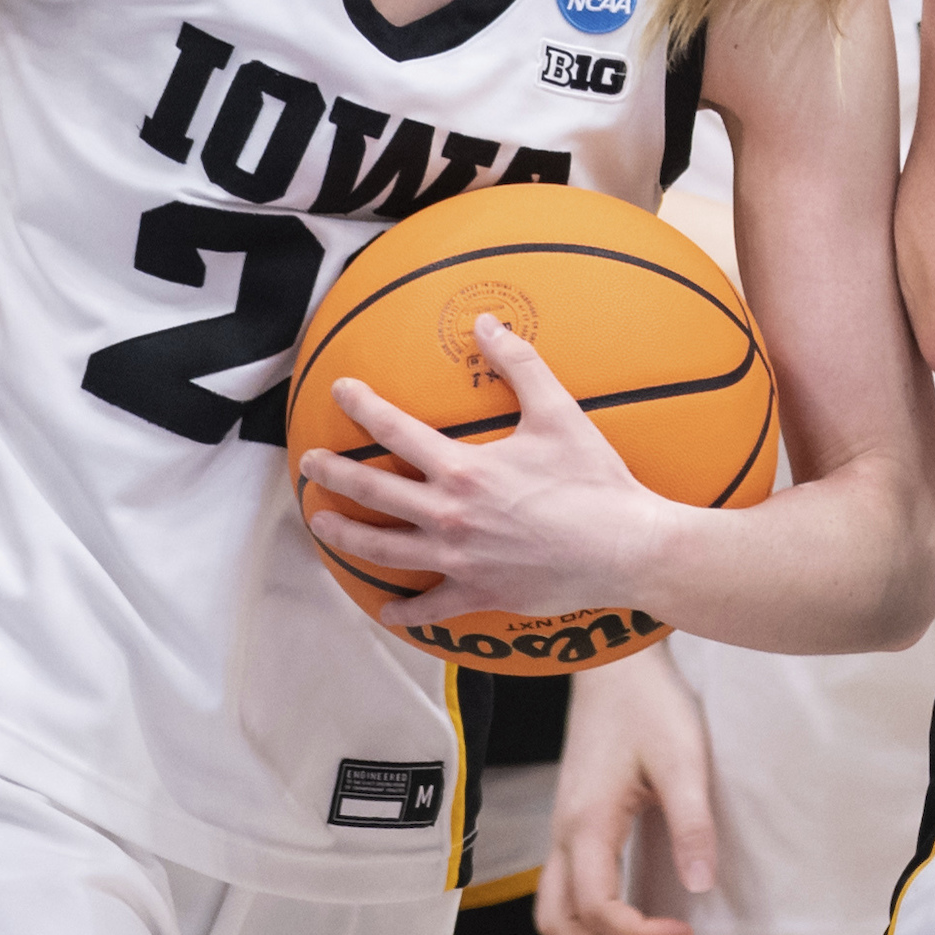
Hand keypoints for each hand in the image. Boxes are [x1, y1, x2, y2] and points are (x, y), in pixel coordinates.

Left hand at [293, 314, 669, 632]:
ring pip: (383, 550)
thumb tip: (488, 324)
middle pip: (372, 492)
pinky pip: (429, 608)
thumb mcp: (559, 413)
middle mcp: (450, 515)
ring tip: (321, 526)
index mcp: (463, 469)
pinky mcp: (478, 593)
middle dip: (332, 476)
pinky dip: (404, 610)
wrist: (625, 548)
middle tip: (309, 466)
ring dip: (345, 537)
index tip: (340, 391)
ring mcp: (458, 559)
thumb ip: (520, 365)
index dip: (362, 406)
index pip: (395, 430)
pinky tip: (387, 609)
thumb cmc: (595, 481)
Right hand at [536, 647, 713, 934]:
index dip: (640, 933)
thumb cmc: (648, 703)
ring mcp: (560, 827)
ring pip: (550, 909)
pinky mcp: (569, 819)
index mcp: (587, 824)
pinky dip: (584, 917)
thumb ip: (692, 824)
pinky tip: (625, 913)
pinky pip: (560, 887)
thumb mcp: (682, 760)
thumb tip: (700, 887)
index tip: (685, 929)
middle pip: (557, 923)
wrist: (613, 660)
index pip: (598, 908)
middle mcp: (563, 833)